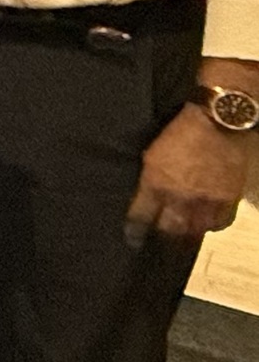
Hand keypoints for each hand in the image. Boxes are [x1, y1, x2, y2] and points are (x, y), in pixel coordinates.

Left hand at [126, 105, 253, 245]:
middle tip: (160, 240)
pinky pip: (220, 223)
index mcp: (156, 182)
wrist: (217, 122)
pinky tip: (207, 222)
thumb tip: (145, 195)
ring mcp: (207, 199)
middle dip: (162, 236)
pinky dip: (212, 225)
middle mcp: (180, 196)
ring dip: (188, 232)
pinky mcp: (229, 198)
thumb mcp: (152, 153)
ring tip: (183, 233)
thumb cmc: (178, 131)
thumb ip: (149, 178)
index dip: (135, 231)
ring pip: (195, 229)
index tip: (132, 239)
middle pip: (169, 229)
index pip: (141, 216)